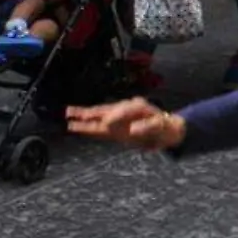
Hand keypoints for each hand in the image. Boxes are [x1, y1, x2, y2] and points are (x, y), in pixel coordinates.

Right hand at [66, 99, 186, 150]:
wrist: (169, 131)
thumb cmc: (166, 127)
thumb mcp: (161, 126)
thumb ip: (147, 127)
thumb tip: (132, 130)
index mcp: (137, 106)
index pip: (123, 109)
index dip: (115, 116)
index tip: (107, 123)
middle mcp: (125, 110)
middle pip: (105, 109)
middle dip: (90, 111)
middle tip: (74, 112)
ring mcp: (120, 119)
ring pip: (99, 116)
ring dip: (84, 116)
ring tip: (69, 114)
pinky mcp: (117, 130)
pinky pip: (100, 128)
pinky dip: (88, 126)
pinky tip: (76, 126)